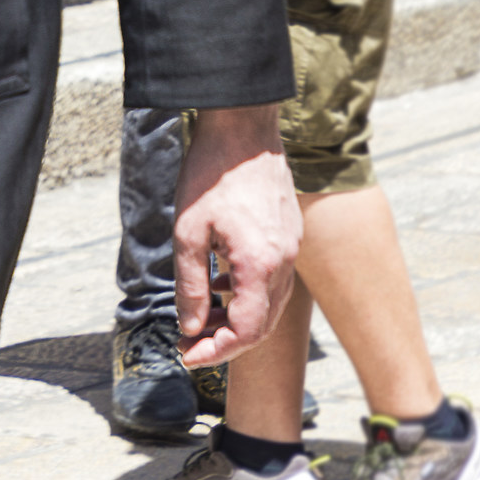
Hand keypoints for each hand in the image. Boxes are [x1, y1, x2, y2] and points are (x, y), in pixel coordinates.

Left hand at [174, 105, 299, 367]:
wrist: (242, 124)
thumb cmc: (211, 172)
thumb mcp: (188, 231)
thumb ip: (191, 284)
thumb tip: (192, 327)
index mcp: (261, 265)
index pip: (247, 331)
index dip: (218, 351)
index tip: (188, 355)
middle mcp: (284, 262)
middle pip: (262, 323)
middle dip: (226, 339)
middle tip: (191, 342)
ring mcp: (291, 247)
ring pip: (270, 302)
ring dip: (238, 317)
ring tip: (202, 315)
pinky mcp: (289, 232)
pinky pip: (274, 278)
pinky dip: (249, 292)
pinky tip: (222, 281)